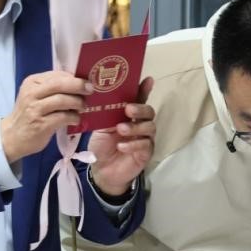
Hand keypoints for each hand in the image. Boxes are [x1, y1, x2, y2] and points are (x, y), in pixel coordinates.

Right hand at [0, 71, 89, 161]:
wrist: (12, 136)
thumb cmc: (28, 114)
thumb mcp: (35, 96)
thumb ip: (52, 89)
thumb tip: (78, 84)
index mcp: (32, 82)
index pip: (57, 75)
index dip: (74, 77)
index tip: (86, 81)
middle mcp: (32, 93)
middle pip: (60, 84)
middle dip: (78, 86)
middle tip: (90, 90)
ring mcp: (35, 109)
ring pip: (62, 100)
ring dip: (78, 103)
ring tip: (83, 107)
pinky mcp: (41, 124)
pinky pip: (63, 117)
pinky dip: (74, 117)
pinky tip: (76, 119)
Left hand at [88, 77, 155, 195]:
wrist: (101, 170)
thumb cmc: (102, 146)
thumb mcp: (101, 126)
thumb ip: (107, 113)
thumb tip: (105, 95)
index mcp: (129, 115)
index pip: (139, 99)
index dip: (144, 89)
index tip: (148, 80)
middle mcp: (140, 124)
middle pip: (149, 111)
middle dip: (140, 108)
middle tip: (128, 109)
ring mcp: (145, 139)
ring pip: (149, 127)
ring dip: (135, 126)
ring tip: (121, 129)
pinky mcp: (146, 153)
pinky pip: (145, 145)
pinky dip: (133, 144)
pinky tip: (122, 146)